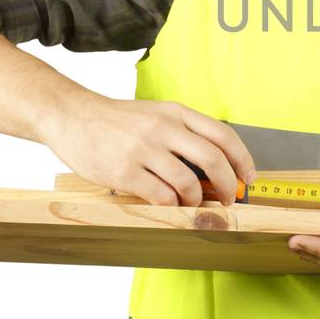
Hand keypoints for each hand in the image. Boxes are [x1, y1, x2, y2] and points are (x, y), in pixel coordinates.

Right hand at [39, 91, 256, 206]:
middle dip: (227, 185)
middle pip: (213, 159)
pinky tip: (167, 203)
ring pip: (187, 182)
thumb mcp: (156, 114)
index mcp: (175, 113)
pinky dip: (171, 205)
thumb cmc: (117, 120)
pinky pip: (160, 196)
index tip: (248, 177)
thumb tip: (219, 167)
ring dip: (196, 200)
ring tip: (191, 203)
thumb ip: (184, 134)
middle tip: (228, 198)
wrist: (72, 116)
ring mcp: (143, 149)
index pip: (223, 135)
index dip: (242, 159)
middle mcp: (162, 128)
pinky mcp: (124, 171)